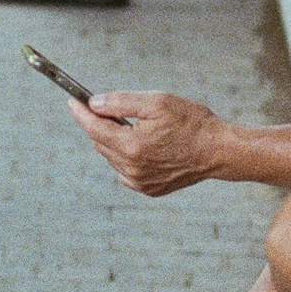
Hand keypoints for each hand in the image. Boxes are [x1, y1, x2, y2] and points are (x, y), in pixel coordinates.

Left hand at [67, 88, 225, 194]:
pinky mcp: (149, 189)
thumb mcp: (156, 102)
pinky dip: (126, 157)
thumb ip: (120, 103)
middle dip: (99, 124)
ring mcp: (140, 182)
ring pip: (113, 157)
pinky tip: (142, 145)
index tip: (72, 102)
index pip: (94, 128)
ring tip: (132, 126)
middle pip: (101, 143)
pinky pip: (126, 171)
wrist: (218, 150)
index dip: (81, 113)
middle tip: (105, 108)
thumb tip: (94, 104)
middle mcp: (132, 169)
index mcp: (131, 146)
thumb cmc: (191, 123)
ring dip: (114, 141)